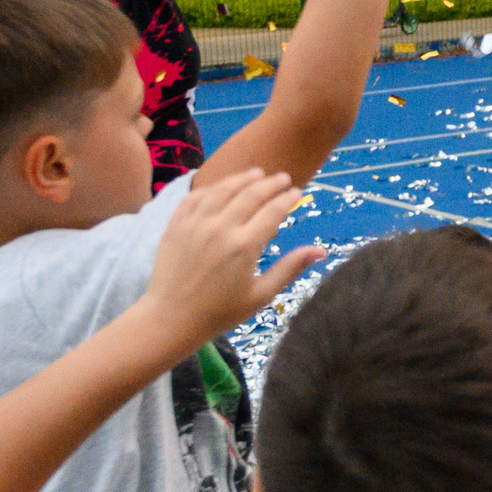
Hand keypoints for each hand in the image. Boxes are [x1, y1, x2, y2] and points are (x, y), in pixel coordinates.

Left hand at [142, 168, 323, 344]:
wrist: (170, 318)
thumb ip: (290, 268)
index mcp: (244, 246)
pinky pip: (195, 197)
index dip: (288, 199)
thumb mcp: (261, 295)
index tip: (297, 193)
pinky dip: (212, 188)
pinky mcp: (175, 225)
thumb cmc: (220, 312)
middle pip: (250, 194)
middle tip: (282, 177)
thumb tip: (321, 251)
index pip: (273, 211)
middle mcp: (220, 228)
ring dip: (242, 178)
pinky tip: (222, 187)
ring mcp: (195, 224)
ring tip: (256, 173)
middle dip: (270, 183)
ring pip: (223, 189)